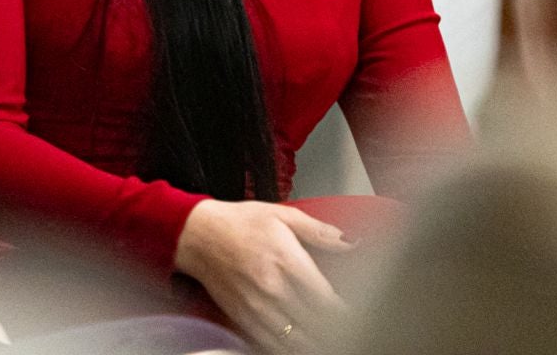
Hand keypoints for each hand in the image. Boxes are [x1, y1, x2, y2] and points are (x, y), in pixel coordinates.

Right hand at [173, 200, 349, 351]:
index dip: (346, 312)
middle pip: (314, 323)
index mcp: (287, 261)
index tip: (358, 314)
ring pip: (294, 339)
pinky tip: (300, 344)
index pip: (326, 298)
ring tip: (330, 341)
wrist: (197, 235)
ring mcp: (257, 307)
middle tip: (349, 330)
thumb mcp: (283, 215)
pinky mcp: (243, 318)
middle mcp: (273, 288)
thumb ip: (319, 231)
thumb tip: (350, 241)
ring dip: (313, 342)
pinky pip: (271, 343)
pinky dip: (287, 347)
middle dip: (335, 330)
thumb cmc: (239, 223)